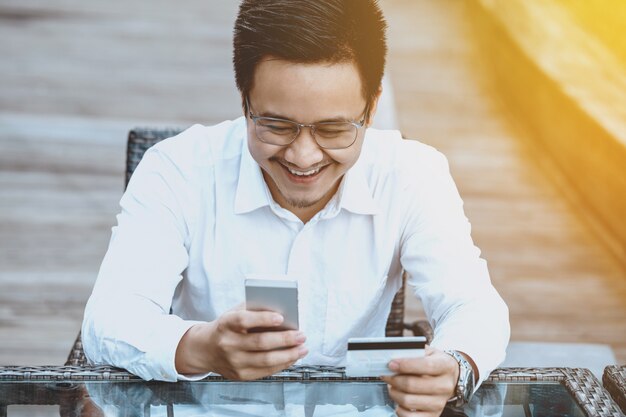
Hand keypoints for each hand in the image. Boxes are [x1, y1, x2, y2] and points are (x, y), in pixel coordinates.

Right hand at [175, 307, 307, 379]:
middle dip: (285, 339)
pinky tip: (292, 357)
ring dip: (289, 355)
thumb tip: (283, 313)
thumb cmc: (227, 327)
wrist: (205, 349)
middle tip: (301, 335)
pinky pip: (266, 371)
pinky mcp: (240, 375)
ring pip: (266, 360)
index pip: (244, 320)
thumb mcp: (234, 313)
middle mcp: (228, 344)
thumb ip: (254, 310)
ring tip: (303, 348)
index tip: (281, 317)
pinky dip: (282, 364)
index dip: (263, 319)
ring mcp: (233, 362)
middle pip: (260, 343)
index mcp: (226, 324)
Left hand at [380, 346, 458, 416]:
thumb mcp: (428, 352)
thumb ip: (413, 352)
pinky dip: (399, 409)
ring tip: (392, 386)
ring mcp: (440, 402)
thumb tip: (393, 356)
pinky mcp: (433, 415)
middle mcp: (445, 386)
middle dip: (394, 379)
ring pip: (408, 401)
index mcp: (446, 366)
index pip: (426, 366)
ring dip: (394, 393)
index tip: (391, 364)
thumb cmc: (434, 362)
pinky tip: (399, 400)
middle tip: (386, 375)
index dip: (406, 365)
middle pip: (413, 385)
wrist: (448, 376)